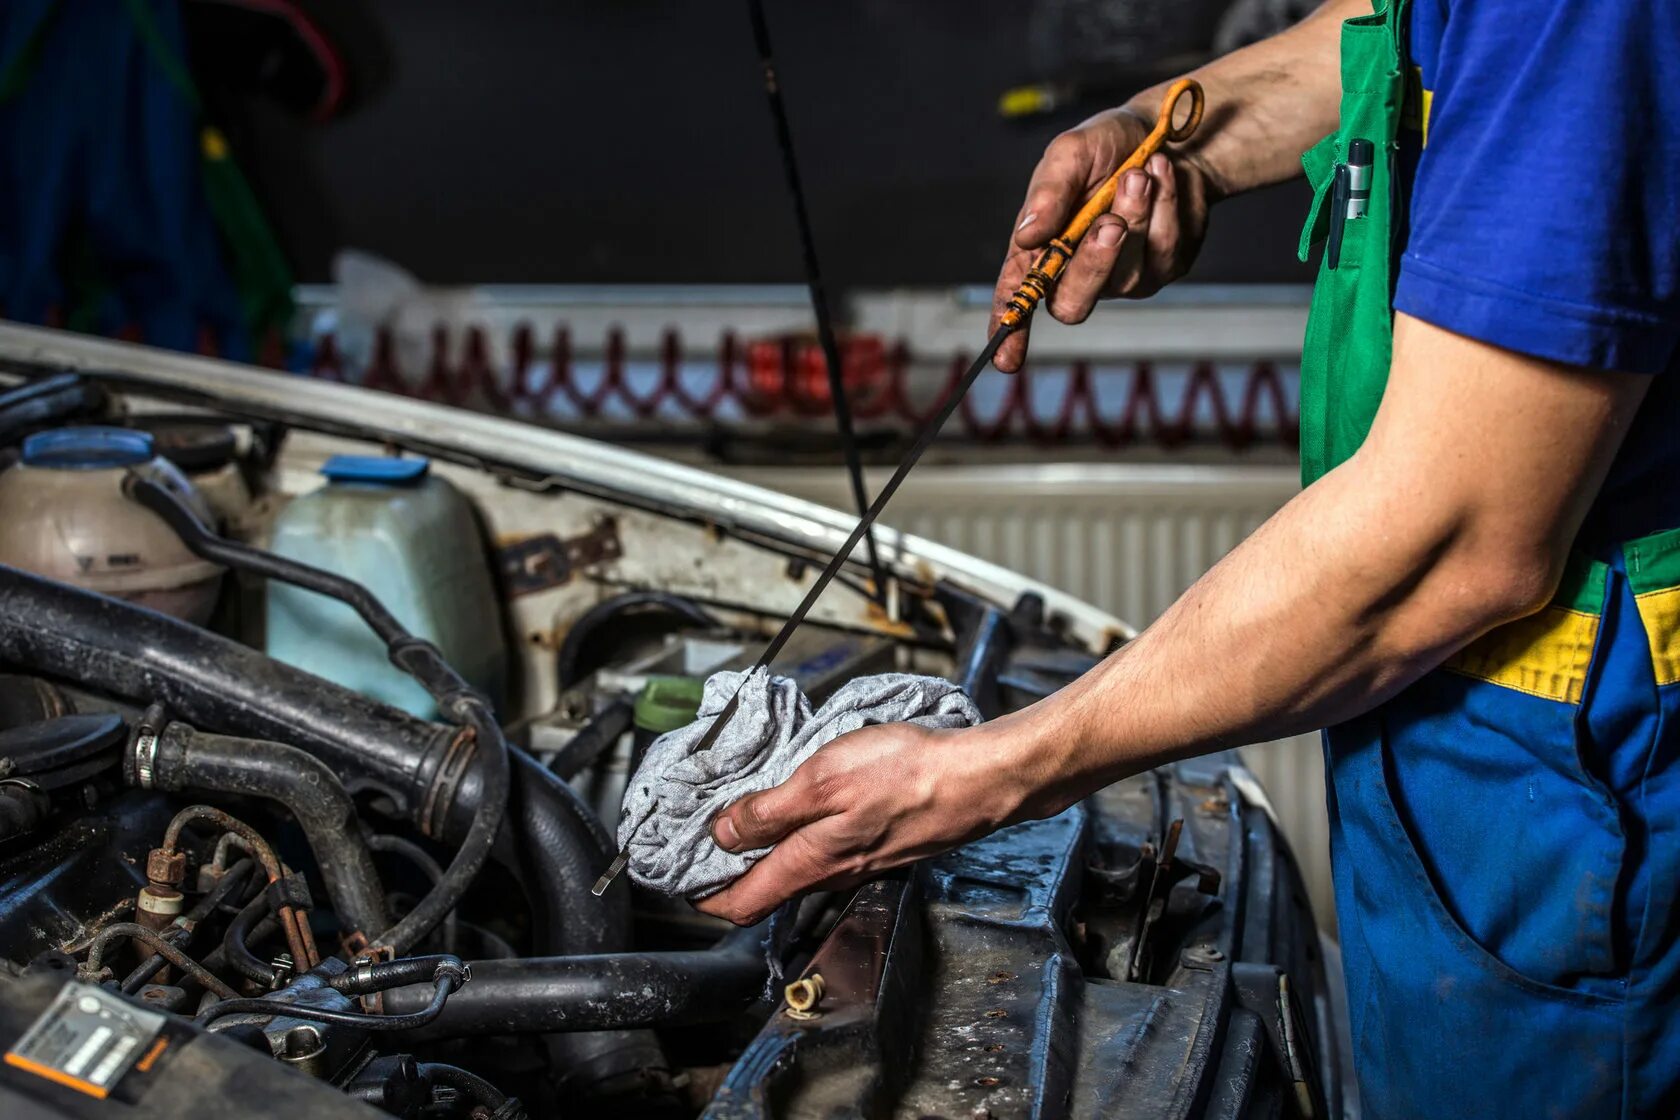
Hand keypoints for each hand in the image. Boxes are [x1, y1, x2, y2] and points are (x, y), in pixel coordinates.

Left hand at [693, 721, 1035, 925]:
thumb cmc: (908, 775)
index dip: (703, 895)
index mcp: (811, 862)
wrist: (977, 779)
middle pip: (766, 888)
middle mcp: (833, 873)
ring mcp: (860, 862)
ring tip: (743, 814)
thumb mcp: (822, 780)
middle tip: (702, 838)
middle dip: (728, 870)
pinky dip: (800, 836)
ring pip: (796, 869)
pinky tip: (802, 805)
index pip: (741, 903)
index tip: (678, 875)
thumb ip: (770, 811)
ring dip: (765, 850)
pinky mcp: (881, 843)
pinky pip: (826, 851)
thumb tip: (724, 833)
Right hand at [990, 106, 1218, 372]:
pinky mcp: (1163, 267)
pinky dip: (1166, 205)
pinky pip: (1165, 249)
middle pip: (1074, 303)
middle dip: (1093, 263)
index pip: (1017, 299)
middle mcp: (1078, 272)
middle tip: (1110, 221)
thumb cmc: (1106, 147)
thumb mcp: (1070, 152)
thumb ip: (1048, 192)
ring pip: (1126, 273)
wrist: (1167, 135)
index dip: (1009, 330)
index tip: (1006, 359)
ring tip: (1140, 172)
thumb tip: (1028, 235)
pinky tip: (1163, 175)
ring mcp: (1124, 277)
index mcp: (1039, 250)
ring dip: (1136, 215)